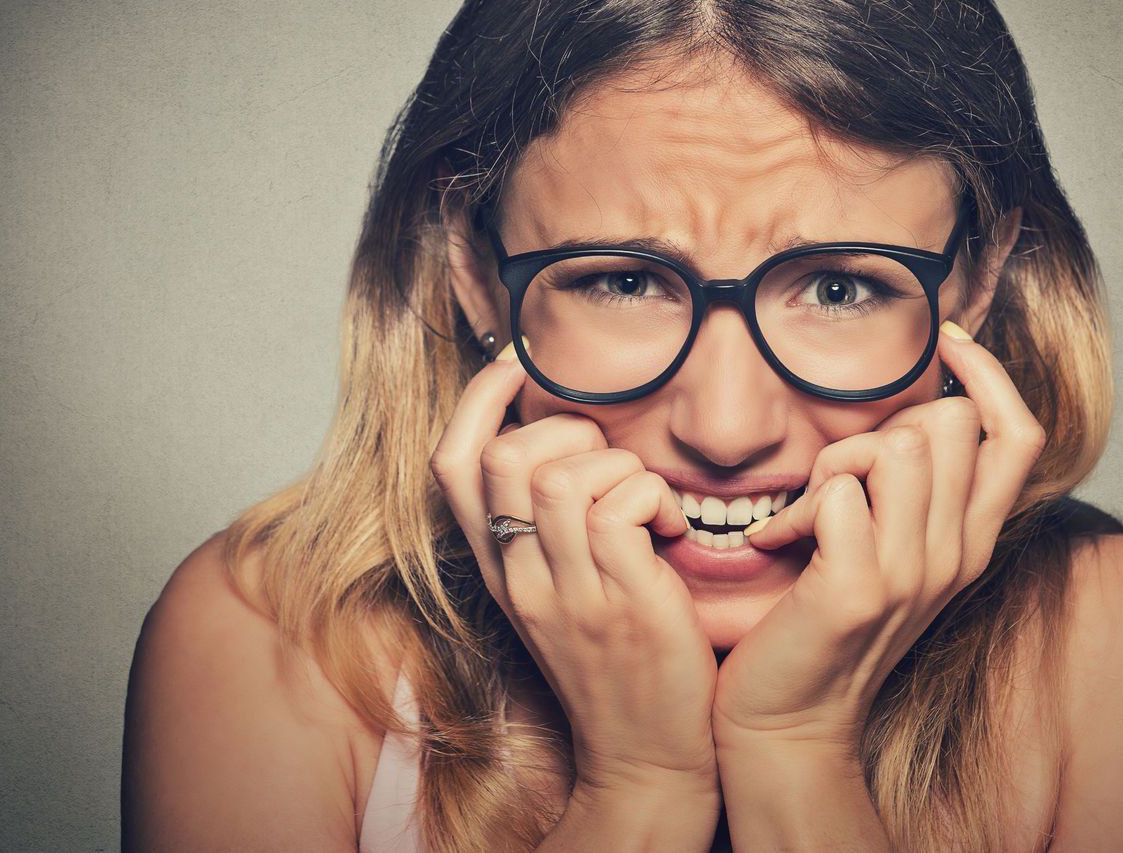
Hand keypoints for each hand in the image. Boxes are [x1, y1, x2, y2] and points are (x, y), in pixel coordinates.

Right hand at [428, 341, 720, 798]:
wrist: (649, 756)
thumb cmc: (619, 662)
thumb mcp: (561, 595)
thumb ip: (549, 528)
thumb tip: (563, 446)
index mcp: (501, 571)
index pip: (452, 467)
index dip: (478, 400)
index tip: (519, 365)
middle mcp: (523, 579)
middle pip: (505, 458)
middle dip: (565, 428)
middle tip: (610, 458)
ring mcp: (569, 593)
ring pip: (561, 476)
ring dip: (616, 464)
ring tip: (644, 497)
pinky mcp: (624, 602)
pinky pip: (622, 507)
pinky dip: (653, 497)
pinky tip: (670, 529)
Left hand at [711, 322, 1046, 754]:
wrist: (786, 724)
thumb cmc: (822, 624)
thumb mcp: (889, 551)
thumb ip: (913, 490)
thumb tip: (915, 411)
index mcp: (971, 543)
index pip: (1021, 435)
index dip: (990, 377)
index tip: (947, 344)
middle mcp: (955, 557)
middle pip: (949, 425)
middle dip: (881, 429)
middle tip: (834, 482)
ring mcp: (911, 577)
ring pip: (895, 448)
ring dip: (834, 466)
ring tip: (806, 516)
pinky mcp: (855, 591)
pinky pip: (837, 494)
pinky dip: (794, 509)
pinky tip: (774, 545)